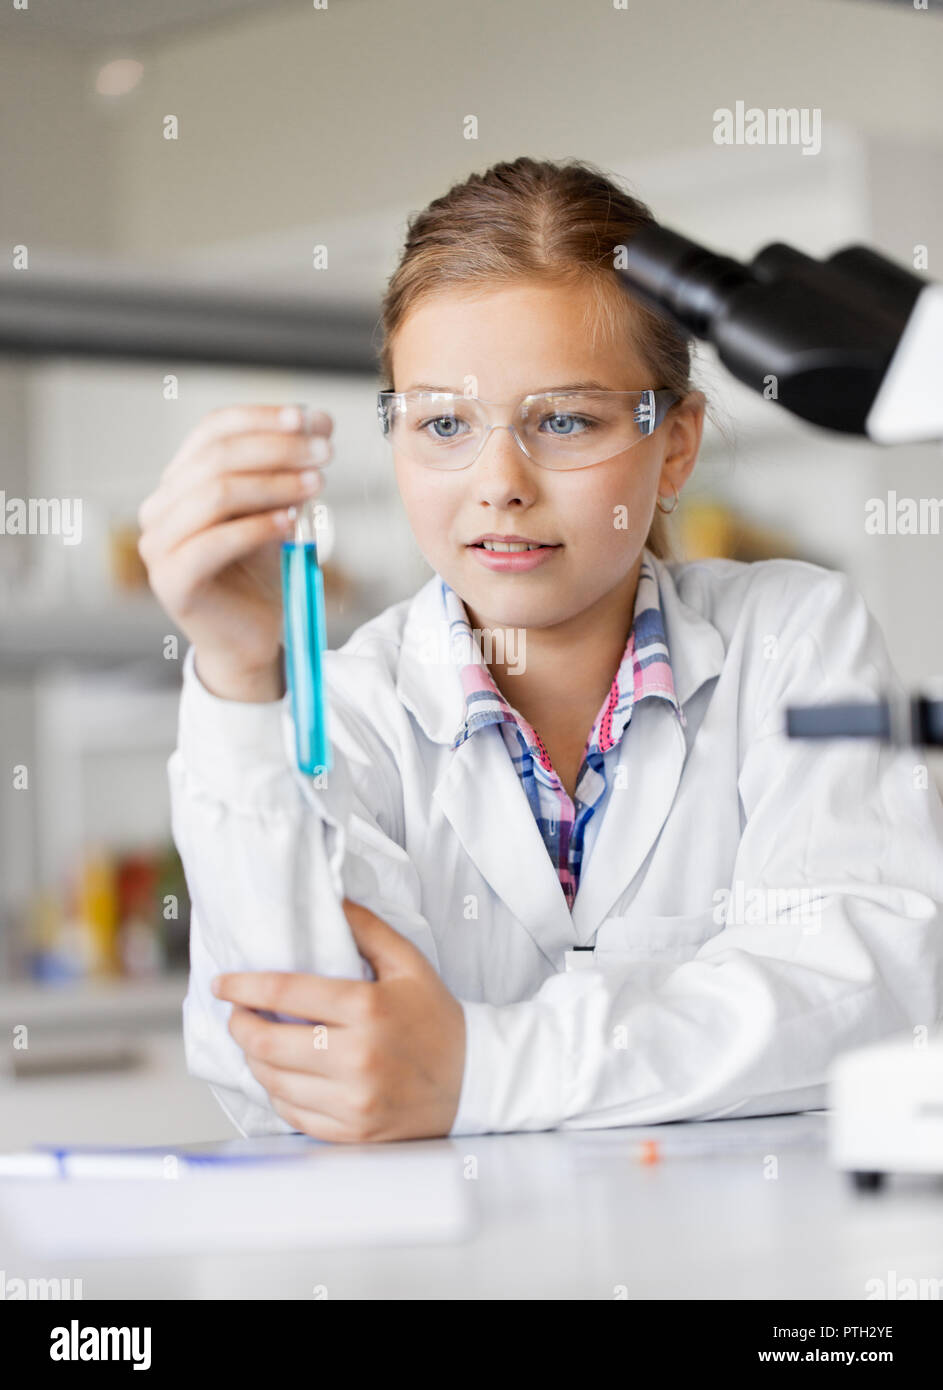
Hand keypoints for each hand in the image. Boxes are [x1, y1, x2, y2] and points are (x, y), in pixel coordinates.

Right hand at [137, 403, 332, 699]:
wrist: (249, 639)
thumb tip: (317, 423)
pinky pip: (213, 542)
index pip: (213, 430)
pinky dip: (257, 527)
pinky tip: (291, 521)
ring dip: (273, 483)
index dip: (262, 418)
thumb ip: (286, 471)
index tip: (311, 418)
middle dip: (277, 448)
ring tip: (317, 484)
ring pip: (214, 493)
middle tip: (325, 451)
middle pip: (216, 457)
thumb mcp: (274, 510)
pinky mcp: (172, 581)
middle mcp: (159, 507)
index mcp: (179, 482)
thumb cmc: (259, 574)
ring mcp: (159, 545)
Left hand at [211, 899, 466, 1141]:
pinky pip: (292, 1114)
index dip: (244, 987)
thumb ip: (366, 928)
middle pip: (268, 1045)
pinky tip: (281, 1075)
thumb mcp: (409, 962)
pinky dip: (277, 1092)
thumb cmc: (437, 1018)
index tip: (224, 984)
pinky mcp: (352, 1132)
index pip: (285, 994)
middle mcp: (357, 1058)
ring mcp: (353, 1101)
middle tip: (236, 1014)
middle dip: (240, 1026)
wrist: (475, 1080)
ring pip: (274, 1082)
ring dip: (254, 1059)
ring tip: (256, 1041)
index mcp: (367, 1009)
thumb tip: (329, 898)